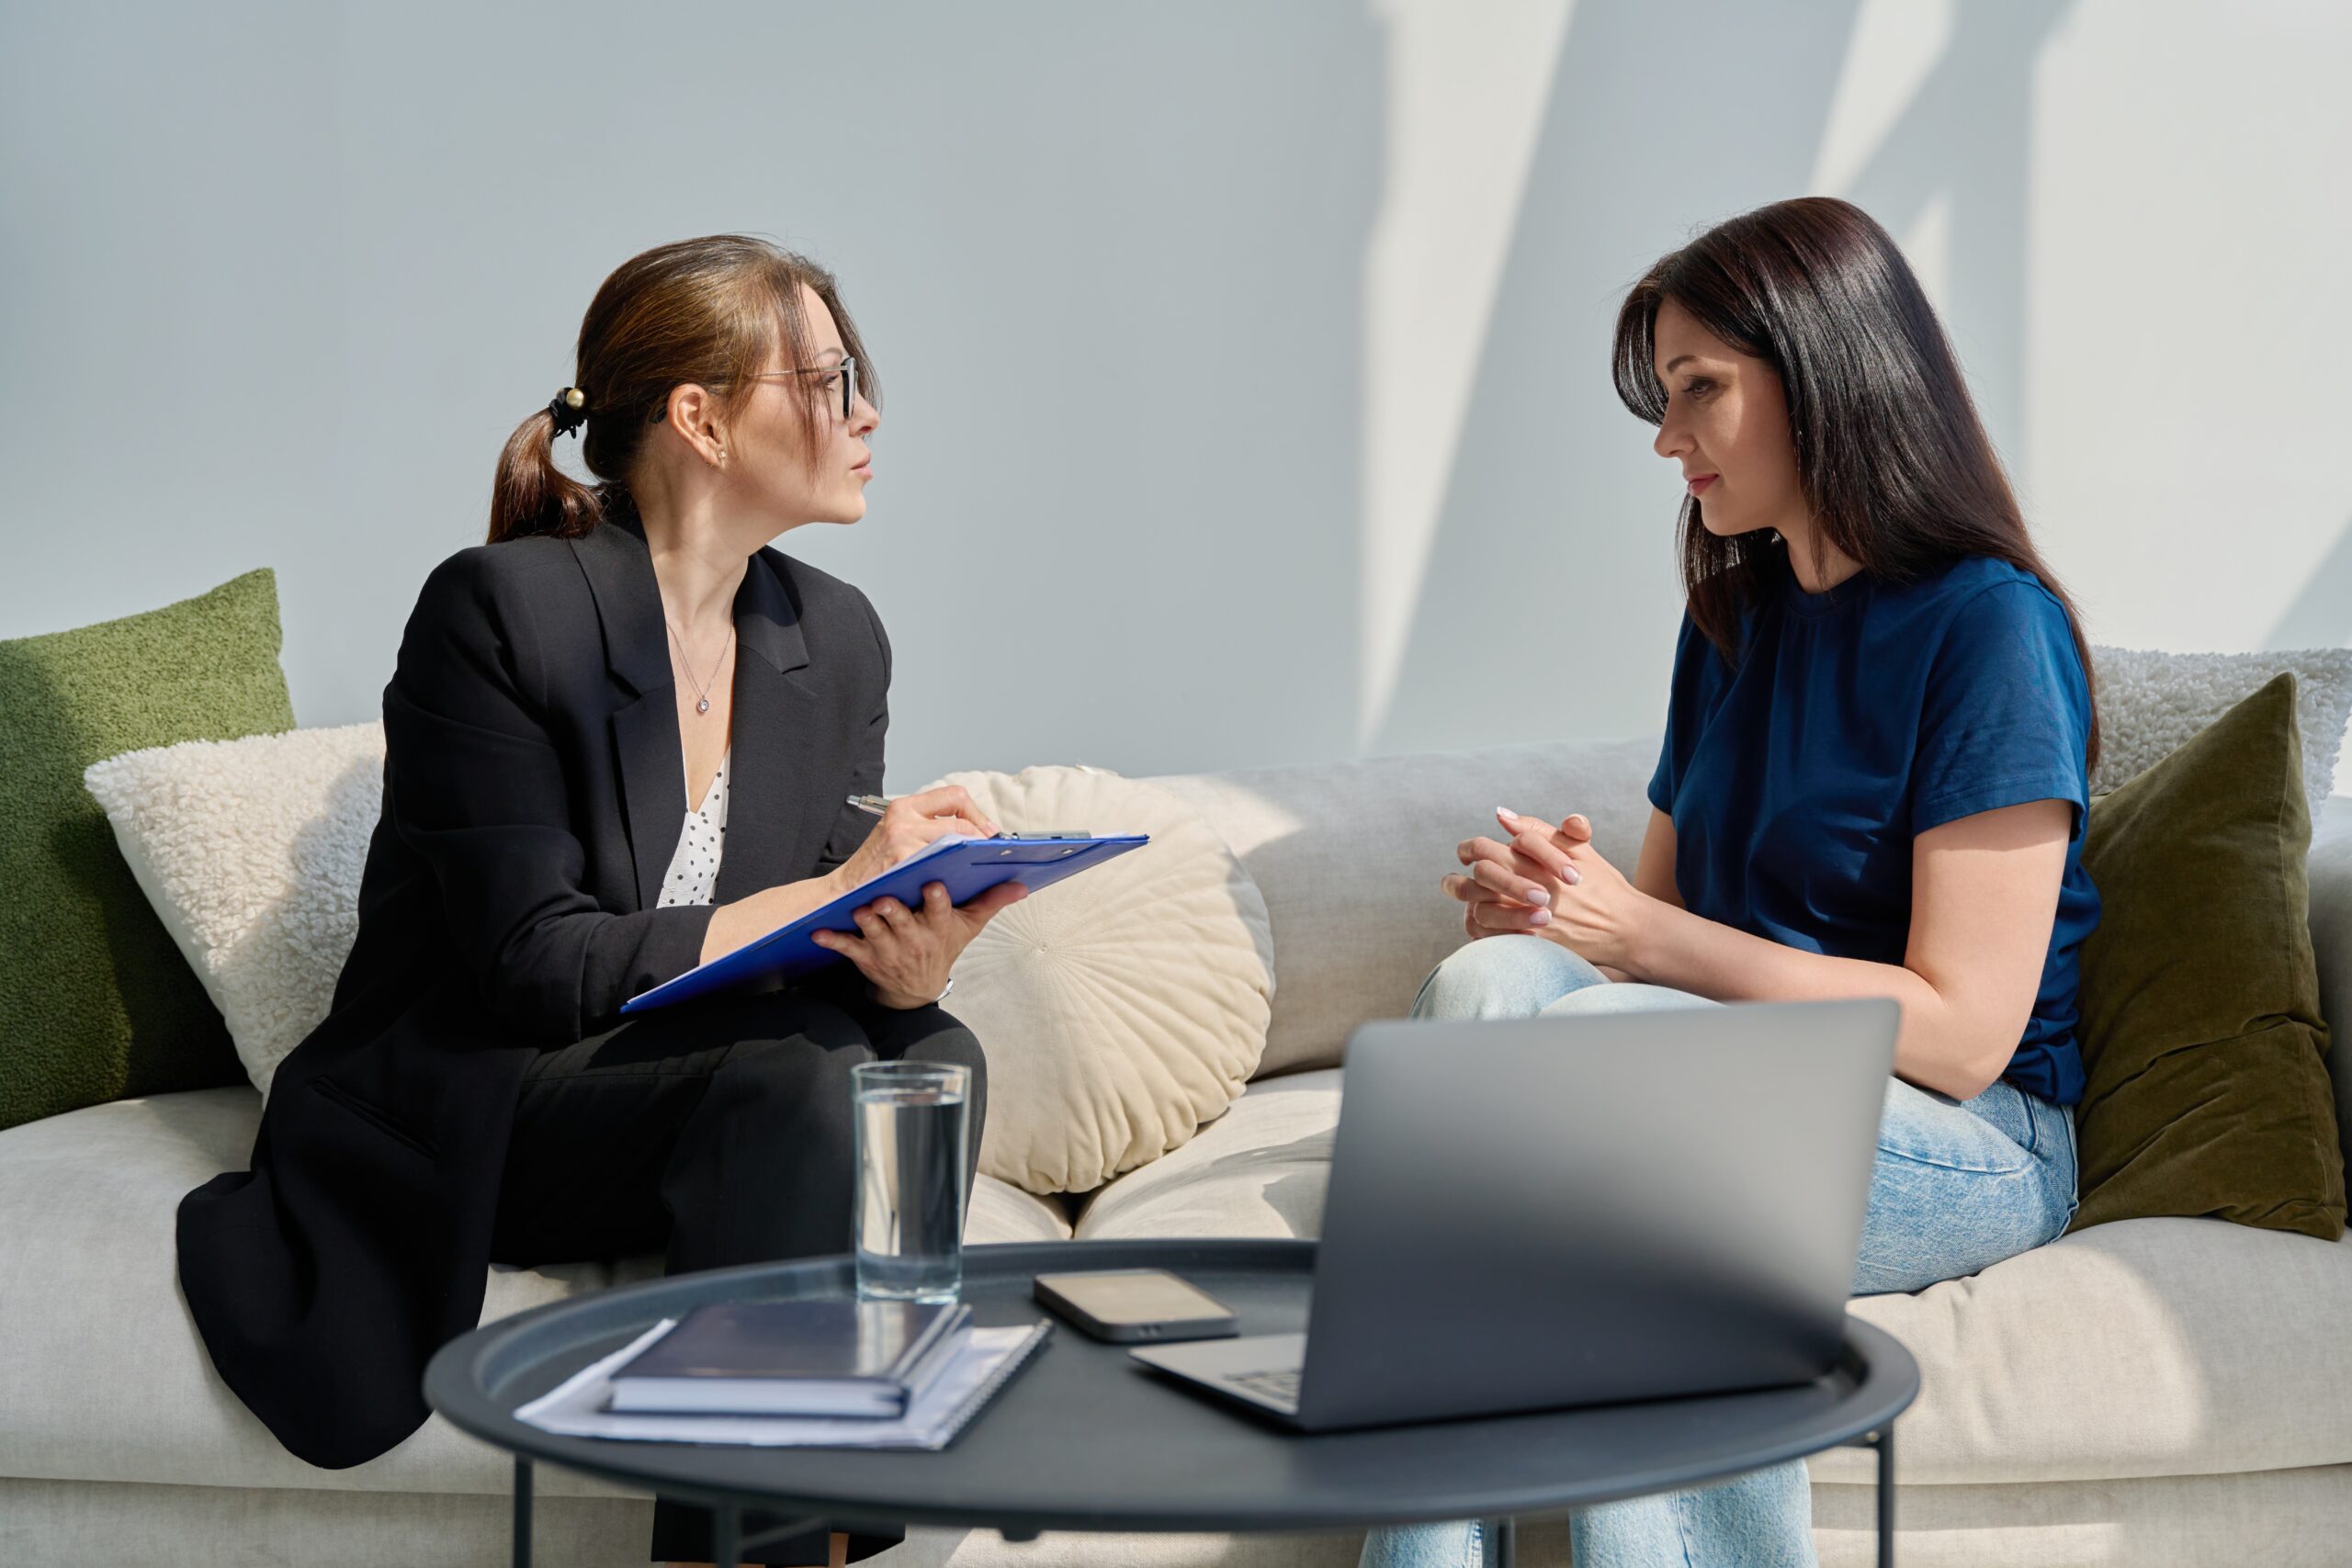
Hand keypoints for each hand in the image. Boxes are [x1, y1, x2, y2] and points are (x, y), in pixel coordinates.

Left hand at [809, 880, 1028, 1008]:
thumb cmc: (942, 947)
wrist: (916, 989)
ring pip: (875, 934)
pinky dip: (833, 941)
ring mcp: (889, 949)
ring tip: (859, 910)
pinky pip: (847, 949)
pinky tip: (818, 933)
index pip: (941, 912)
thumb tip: (1021, 884)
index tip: (933, 886)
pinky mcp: (866, 956)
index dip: (936, 901)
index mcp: (938, 927)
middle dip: (895, 913)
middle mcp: (914, 940)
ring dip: (866, 923)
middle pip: (903, 923)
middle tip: (885, 899)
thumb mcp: (969, 926)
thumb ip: (991, 901)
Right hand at [829, 785, 998, 893]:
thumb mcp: (896, 834)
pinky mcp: (904, 864)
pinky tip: (964, 883)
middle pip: (961, 822)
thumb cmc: (874, 867)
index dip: (977, 813)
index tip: (986, 832)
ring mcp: (903, 842)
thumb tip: (975, 831)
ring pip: (956, 843)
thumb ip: (928, 827)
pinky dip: (958, 875)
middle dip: (981, 839)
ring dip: (973, 857)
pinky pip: (943, 866)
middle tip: (989, 855)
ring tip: (980, 867)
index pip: (954, 796)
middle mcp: (903, 820)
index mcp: (904, 807)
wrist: (845, 894)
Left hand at [1441, 807, 1649, 973]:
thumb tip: (1501, 814)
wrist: (1626, 927)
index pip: (1488, 847)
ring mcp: (1531, 917)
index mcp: (1538, 861)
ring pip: (1480, 909)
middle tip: (1455, 879)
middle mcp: (1532, 888)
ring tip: (1464, 900)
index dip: (1471, 848)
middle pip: (1483, 874)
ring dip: (1469, 902)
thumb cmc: (1601, 884)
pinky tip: (1478, 923)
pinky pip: (1492, 938)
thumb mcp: (1578, 848)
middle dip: (1465, 874)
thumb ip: (1538, 829)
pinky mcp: (1534, 943)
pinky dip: (1480, 930)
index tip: (1466, 853)